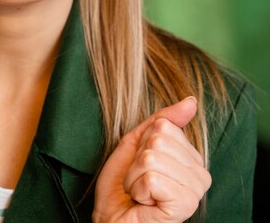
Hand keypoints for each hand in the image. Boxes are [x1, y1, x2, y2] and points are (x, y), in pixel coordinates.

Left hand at [93, 97, 210, 222]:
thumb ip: (163, 121)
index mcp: (192, 159)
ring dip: (135, 176)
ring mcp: (194, 191)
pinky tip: (144, 202)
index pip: (164, 126)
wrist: (112, 219)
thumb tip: (191, 101)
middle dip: (137, 160)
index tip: (141, 166)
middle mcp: (200, 175)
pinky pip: (152, 177)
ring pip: (153, 157)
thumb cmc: (122, 186)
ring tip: (140, 192)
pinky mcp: (184, 205)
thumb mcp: (137, 144)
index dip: (142, 144)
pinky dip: (137, 188)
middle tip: (139, 181)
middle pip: (158, 140)